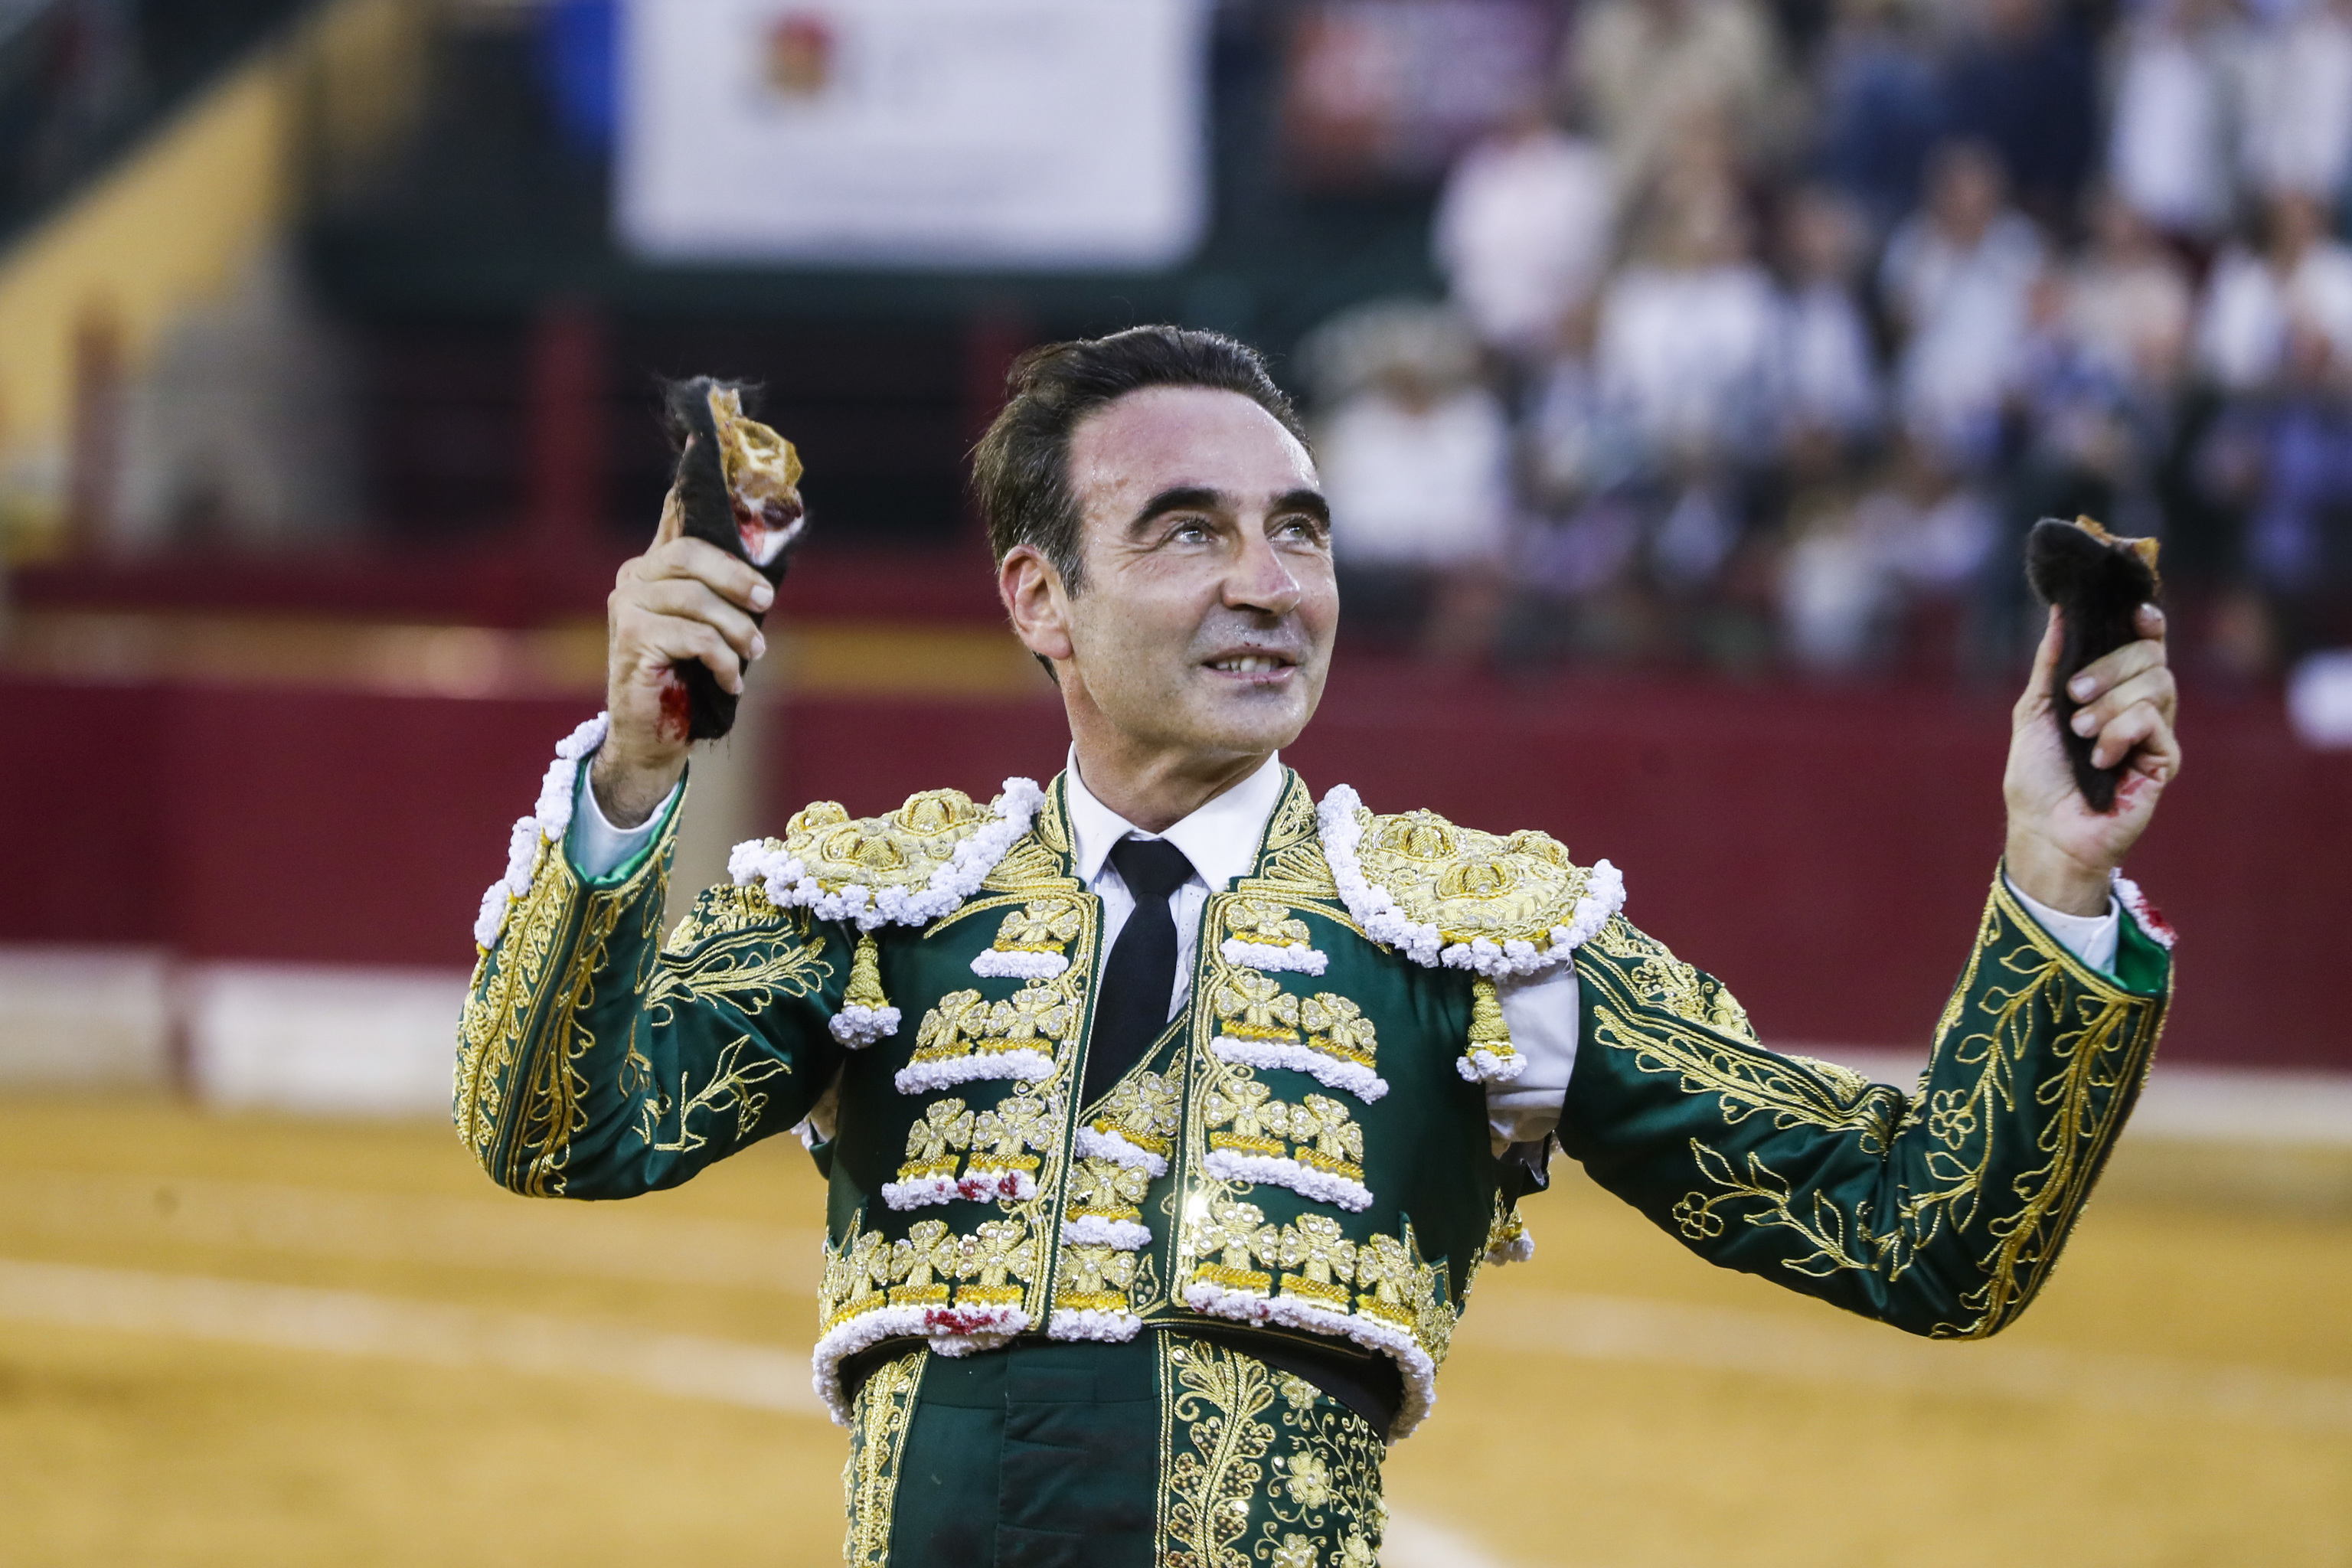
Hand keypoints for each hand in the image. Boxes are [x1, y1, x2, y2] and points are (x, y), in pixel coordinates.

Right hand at [590, 481, 774, 826]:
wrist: (652, 737)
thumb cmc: (688, 680)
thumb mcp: (713, 630)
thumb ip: (726, 596)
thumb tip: (768, 573)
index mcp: (654, 567)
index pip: (674, 514)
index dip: (693, 479)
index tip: (709, 438)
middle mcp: (633, 579)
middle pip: (689, 552)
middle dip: (737, 575)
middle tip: (766, 605)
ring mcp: (626, 607)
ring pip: (697, 599)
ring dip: (738, 630)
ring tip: (756, 654)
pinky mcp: (631, 639)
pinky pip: (693, 636)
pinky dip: (722, 660)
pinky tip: (731, 681)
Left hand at [2002, 603, 2179, 914]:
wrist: (2044, 830)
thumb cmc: (2038, 775)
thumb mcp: (2035, 709)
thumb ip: (2052, 661)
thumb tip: (2060, 610)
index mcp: (2113, 689)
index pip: (2144, 644)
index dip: (2146, 622)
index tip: (2135, 609)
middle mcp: (2141, 705)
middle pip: (2152, 656)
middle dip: (2110, 667)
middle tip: (2075, 696)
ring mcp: (2157, 732)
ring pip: (2157, 683)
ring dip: (2108, 704)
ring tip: (2080, 732)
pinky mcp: (2165, 759)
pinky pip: (2152, 721)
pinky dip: (2118, 733)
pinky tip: (2100, 759)